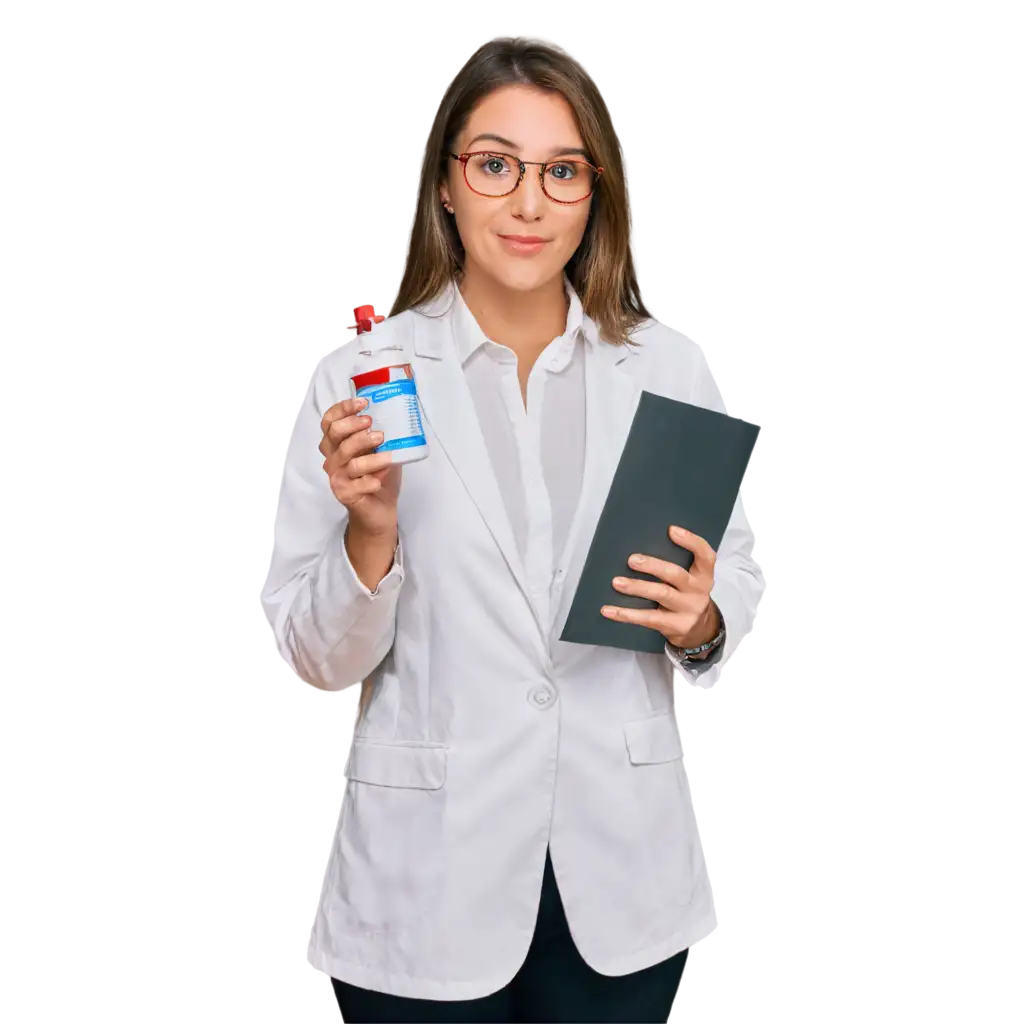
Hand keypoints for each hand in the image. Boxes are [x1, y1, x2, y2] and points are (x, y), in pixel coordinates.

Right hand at [319, 397, 401, 536]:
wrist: (381, 508)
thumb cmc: (380, 475)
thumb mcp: (382, 450)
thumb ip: (382, 434)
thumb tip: (396, 414)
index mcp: (337, 444)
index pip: (330, 421)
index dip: (344, 409)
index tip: (364, 403)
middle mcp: (333, 458)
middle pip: (335, 435)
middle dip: (355, 427)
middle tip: (375, 428)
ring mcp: (337, 477)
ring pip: (350, 461)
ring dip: (371, 457)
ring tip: (389, 454)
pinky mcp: (344, 494)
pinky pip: (356, 485)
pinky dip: (369, 481)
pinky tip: (379, 480)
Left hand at [600, 525, 719, 649]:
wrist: (699, 630)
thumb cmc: (686, 594)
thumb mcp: (689, 578)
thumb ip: (676, 563)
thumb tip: (639, 544)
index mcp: (704, 574)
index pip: (705, 555)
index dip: (691, 541)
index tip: (671, 530)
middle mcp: (698, 591)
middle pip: (676, 574)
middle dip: (653, 565)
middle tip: (631, 560)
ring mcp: (688, 609)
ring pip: (661, 594)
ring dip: (637, 587)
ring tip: (617, 582)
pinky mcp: (675, 626)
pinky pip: (648, 618)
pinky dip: (626, 614)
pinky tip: (609, 610)